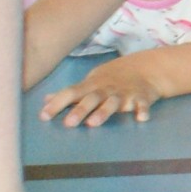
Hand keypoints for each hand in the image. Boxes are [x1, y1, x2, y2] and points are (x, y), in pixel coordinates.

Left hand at [38, 55, 168, 127]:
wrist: (146, 67)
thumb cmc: (112, 79)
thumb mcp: (91, 82)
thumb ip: (71, 93)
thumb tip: (46, 100)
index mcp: (92, 86)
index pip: (71, 93)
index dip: (57, 104)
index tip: (43, 116)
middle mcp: (106, 90)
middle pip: (91, 99)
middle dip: (80, 110)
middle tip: (68, 123)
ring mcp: (124, 94)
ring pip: (113, 103)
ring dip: (103, 112)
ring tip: (93, 123)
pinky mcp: (141, 98)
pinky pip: (142, 104)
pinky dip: (141, 110)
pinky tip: (140, 118)